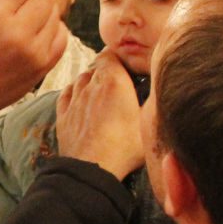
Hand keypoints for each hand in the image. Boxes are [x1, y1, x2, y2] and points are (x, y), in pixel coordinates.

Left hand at [55, 51, 142, 179]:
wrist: (92, 169)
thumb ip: (152, 101)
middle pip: (97, 67)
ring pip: (80, 79)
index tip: (126, 64)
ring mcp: (74, 100)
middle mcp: (91, 86)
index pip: (110, 54)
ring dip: (90, 82)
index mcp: (113, 82)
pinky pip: (66, 94)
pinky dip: (74, 93)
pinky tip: (80, 99)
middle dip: (107, 71)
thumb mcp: (149, 122)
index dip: (118, 57)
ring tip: (102, 93)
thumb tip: (159, 87)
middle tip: (119, 83)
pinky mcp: (63, 115)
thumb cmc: (125, 148)